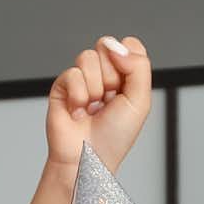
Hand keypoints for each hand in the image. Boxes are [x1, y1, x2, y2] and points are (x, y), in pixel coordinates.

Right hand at [45, 36, 153, 172]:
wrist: (87, 158)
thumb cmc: (114, 137)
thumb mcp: (141, 101)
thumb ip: (139, 66)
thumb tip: (117, 45)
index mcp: (125, 76)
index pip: (128, 45)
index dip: (128, 60)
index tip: (126, 85)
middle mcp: (103, 74)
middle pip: (107, 46)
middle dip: (111, 76)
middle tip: (108, 100)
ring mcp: (82, 79)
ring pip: (88, 57)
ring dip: (94, 88)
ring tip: (93, 107)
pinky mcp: (62, 86)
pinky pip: (72, 73)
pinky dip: (78, 96)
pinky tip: (79, 111)